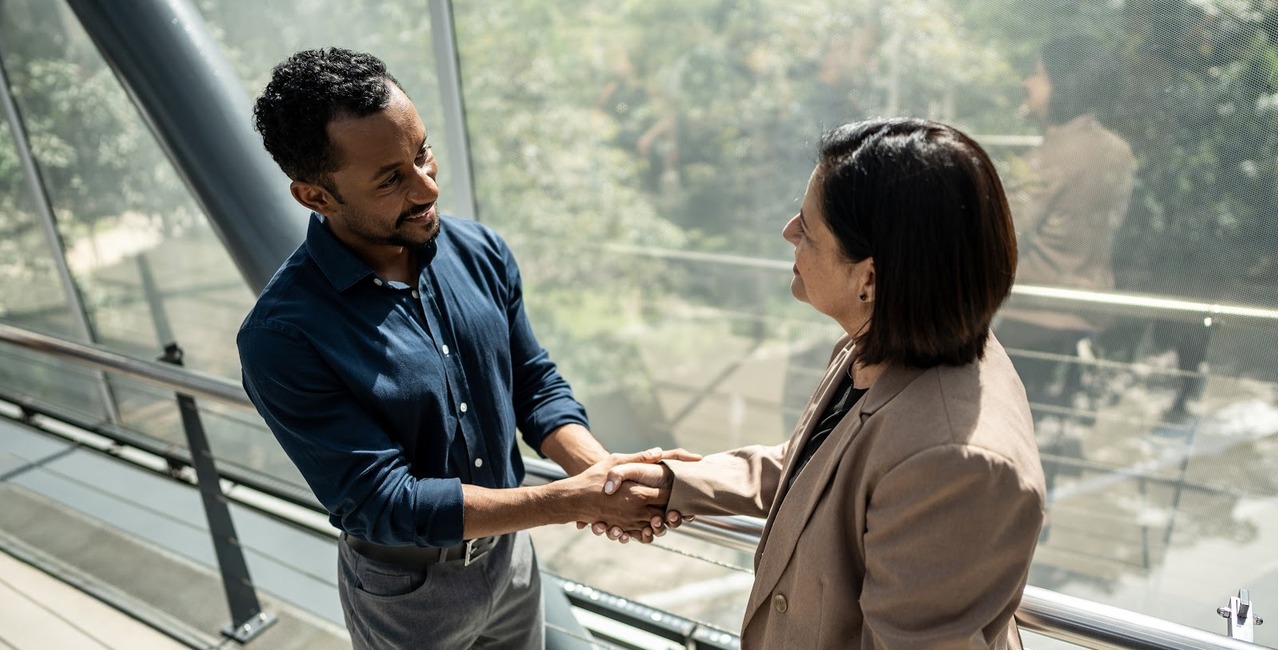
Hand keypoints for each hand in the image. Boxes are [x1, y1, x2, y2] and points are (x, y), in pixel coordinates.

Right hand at [559, 448, 688, 531]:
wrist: (573, 499)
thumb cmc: (593, 478)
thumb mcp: (615, 462)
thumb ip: (639, 458)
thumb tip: (658, 451)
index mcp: (638, 494)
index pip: (667, 495)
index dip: (677, 491)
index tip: (681, 485)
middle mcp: (637, 512)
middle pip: (665, 514)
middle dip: (674, 508)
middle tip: (680, 501)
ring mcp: (630, 523)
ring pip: (656, 526)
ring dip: (664, 520)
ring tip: (669, 512)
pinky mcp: (623, 529)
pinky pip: (642, 533)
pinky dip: (650, 529)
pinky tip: (652, 521)